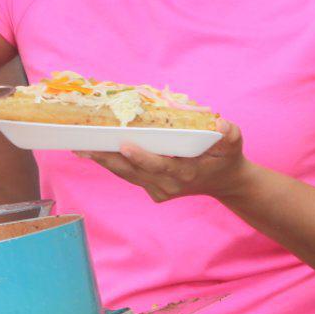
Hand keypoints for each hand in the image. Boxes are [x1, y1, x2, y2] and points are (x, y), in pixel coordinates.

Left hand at [79, 119, 249, 202]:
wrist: (225, 182)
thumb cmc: (226, 156)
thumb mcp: (233, 142)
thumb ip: (228, 134)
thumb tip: (219, 123)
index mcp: (186, 173)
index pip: (159, 166)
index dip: (142, 157)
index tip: (125, 145)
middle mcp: (168, 185)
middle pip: (133, 172)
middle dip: (108, 158)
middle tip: (85, 146)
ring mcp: (158, 190)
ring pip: (126, 175)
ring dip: (103, 161)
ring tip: (80, 147)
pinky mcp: (151, 189)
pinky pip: (128, 175)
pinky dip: (111, 163)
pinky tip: (92, 151)